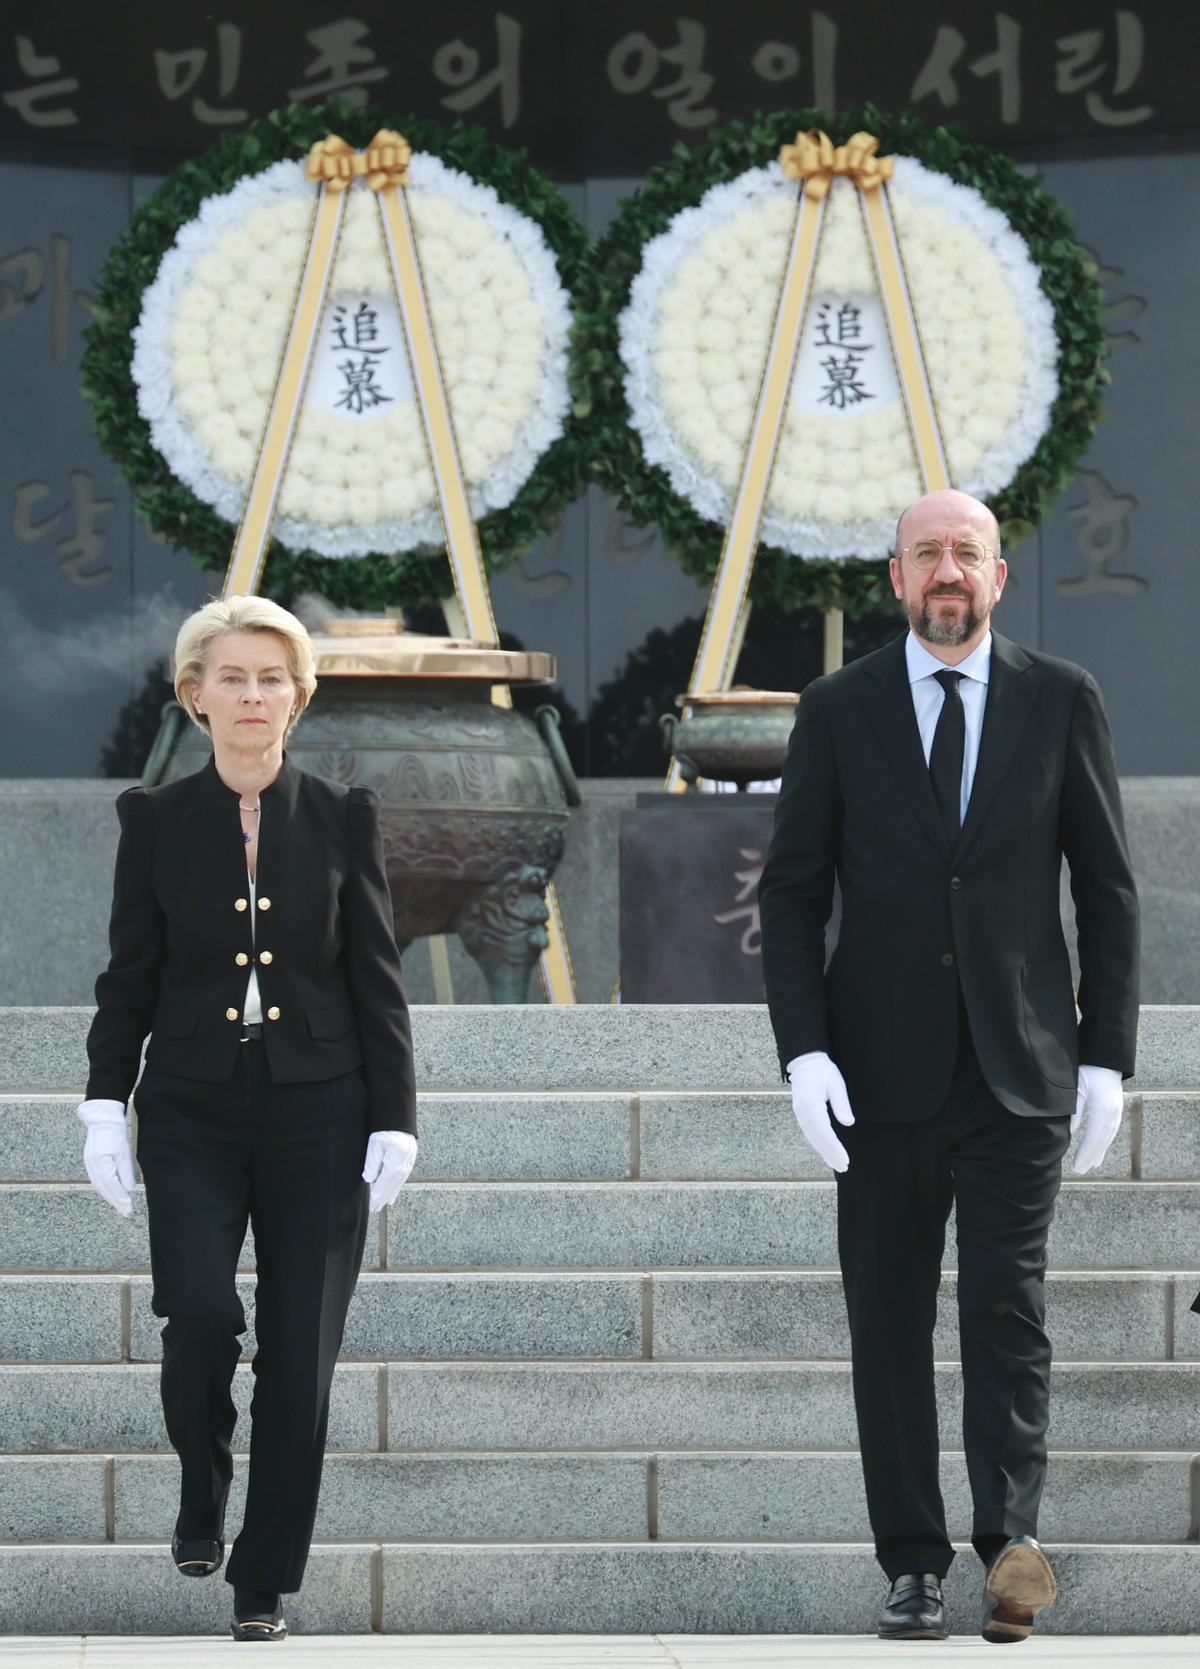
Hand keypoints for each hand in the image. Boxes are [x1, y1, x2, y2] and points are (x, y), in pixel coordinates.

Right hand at [76, 1099, 134, 1216]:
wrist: (103, 1118)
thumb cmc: (114, 1131)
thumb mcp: (124, 1151)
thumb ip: (126, 1171)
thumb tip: (129, 1189)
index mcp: (100, 1163)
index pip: (111, 1185)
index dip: (120, 1198)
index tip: (128, 1208)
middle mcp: (92, 1166)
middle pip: (104, 1188)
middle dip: (115, 1201)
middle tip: (125, 1212)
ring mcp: (89, 1164)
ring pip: (100, 1185)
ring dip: (110, 1196)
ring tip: (120, 1206)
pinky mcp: (91, 1161)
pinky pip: (98, 1179)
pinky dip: (105, 1188)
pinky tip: (112, 1192)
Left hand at [362, 1130, 417, 1210]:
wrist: (398, 1115)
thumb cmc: (384, 1128)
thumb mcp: (374, 1145)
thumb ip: (371, 1163)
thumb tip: (368, 1179)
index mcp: (394, 1162)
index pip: (383, 1185)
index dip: (376, 1197)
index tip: (369, 1206)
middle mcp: (404, 1164)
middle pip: (392, 1186)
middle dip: (383, 1198)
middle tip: (374, 1209)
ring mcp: (408, 1161)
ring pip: (398, 1182)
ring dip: (391, 1193)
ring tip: (384, 1203)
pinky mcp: (410, 1157)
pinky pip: (403, 1175)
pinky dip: (397, 1184)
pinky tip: (394, 1189)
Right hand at [786, 1051, 854, 1173]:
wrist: (805, 1062)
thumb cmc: (822, 1070)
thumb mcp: (836, 1083)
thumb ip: (841, 1103)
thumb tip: (849, 1123)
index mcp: (811, 1103)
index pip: (824, 1131)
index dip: (834, 1147)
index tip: (845, 1159)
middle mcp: (803, 1111)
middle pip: (817, 1138)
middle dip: (830, 1154)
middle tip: (844, 1167)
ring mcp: (800, 1113)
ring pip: (812, 1138)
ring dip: (824, 1152)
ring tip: (837, 1164)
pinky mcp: (801, 1114)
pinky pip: (810, 1133)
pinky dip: (819, 1145)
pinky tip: (827, 1152)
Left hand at [1070, 1064, 1123, 1173]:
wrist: (1105, 1056)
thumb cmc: (1088, 1070)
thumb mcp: (1076, 1089)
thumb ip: (1073, 1112)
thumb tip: (1069, 1134)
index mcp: (1103, 1110)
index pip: (1093, 1138)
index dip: (1085, 1153)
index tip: (1076, 1166)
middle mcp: (1113, 1113)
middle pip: (1102, 1141)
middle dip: (1091, 1156)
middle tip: (1079, 1171)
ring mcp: (1116, 1111)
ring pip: (1108, 1137)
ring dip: (1098, 1152)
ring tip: (1089, 1165)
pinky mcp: (1116, 1108)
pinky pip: (1110, 1130)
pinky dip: (1104, 1142)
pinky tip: (1099, 1150)